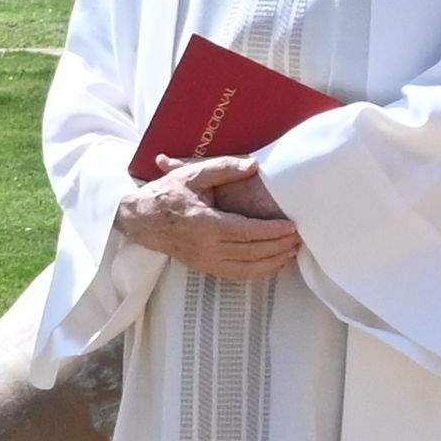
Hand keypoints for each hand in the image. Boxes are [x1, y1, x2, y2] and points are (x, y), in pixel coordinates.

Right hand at [116, 154, 305, 281]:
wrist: (141, 219)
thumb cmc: (167, 194)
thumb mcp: (192, 174)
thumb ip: (224, 168)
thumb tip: (254, 165)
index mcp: (205, 223)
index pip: (247, 231)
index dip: (272, 230)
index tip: (292, 225)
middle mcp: (206, 247)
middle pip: (252, 251)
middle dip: (279, 246)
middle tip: (299, 238)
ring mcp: (205, 260)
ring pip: (248, 267)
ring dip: (273, 261)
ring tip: (291, 251)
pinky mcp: (205, 267)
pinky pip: (238, 274)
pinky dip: (259, 271)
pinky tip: (272, 263)